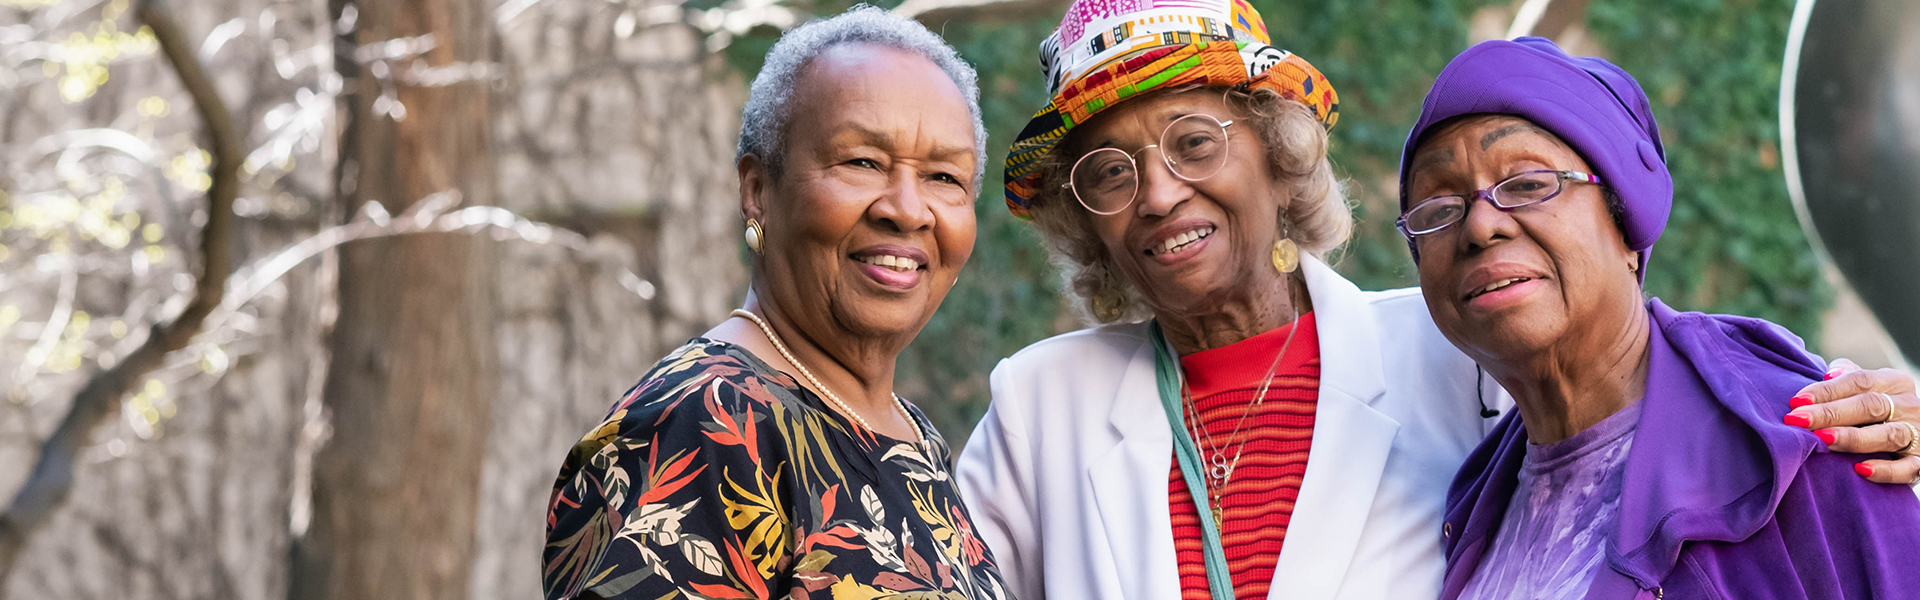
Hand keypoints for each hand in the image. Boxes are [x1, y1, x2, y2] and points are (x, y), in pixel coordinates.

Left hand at [1784, 358, 1919, 484]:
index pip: (1860, 381)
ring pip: (1889, 435)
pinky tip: (1860, 470)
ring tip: (1823, 439)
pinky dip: (1887, 470)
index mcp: (1895, 382)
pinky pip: (1909, 468)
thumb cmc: (1870, 408)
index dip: (1827, 390)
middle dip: (1830, 413)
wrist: (1906, 436)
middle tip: (1798, 420)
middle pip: (1871, 406)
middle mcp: (1910, 406)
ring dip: (1853, 437)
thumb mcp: (1863, 387)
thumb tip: (1828, 375)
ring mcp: (1918, 434)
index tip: (1796, 401)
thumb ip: (1846, 377)